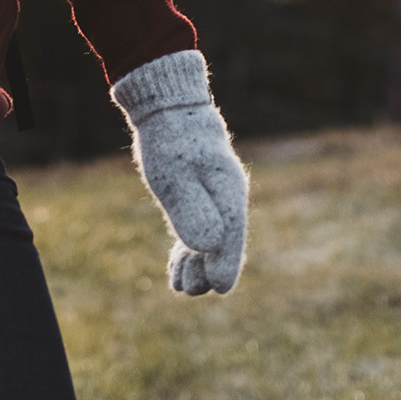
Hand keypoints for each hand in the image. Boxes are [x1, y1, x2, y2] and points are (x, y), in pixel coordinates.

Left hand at [111, 50, 248, 294]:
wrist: (168, 110)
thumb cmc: (170, 141)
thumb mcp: (174, 177)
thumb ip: (192, 211)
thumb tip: (210, 247)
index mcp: (228, 191)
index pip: (232, 236)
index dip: (227, 265)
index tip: (219, 289)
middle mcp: (228, 198)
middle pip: (225, 244)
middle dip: (207, 270)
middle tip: (184, 286)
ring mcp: (217, 199)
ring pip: (213, 241)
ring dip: (198, 265)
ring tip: (179, 284)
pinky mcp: (202, 198)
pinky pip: (202, 232)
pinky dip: (191, 252)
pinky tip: (177, 268)